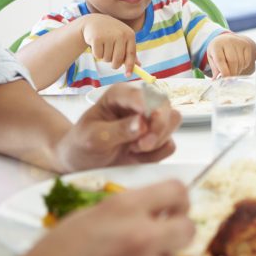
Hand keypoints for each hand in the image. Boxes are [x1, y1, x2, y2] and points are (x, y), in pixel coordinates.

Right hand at [0, 180, 193, 255]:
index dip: (177, 200)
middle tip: (156, 243)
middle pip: (187, 229)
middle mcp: (144, 238)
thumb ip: (126, 212)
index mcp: (126, 209)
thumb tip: (155, 211)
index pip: (177, 191)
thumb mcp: (86, 219)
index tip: (174, 209)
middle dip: (174, 234)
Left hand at [56, 82, 180, 170]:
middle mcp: (140, 103)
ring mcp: (151, 121)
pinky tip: (137, 156)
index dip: (147, 106)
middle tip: (142, 145)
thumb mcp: (92, 138)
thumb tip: (143, 123)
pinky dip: (156, 154)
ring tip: (134, 150)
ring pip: (173, 121)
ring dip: (158, 139)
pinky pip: (170, 144)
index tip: (145, 122)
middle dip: (158, 126)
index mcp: (120, 94)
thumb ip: (117, 130)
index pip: (141, 93)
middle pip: (164, 104)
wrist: (82, 163)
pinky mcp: (158, 139)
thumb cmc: (82, 144)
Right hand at [80, 13, 138, 75]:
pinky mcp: (97, 38)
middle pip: (118, 59)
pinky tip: (97, 45)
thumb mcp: (123, 39)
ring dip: (105, 58)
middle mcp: (120, 34)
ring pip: (107, 59)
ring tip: (104, 48)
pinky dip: (97, 54)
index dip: (130, 66)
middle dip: (115, 65)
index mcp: (130, 35)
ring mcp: (108, 36)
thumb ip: (130, 52)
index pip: (131, 54)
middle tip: (113, 64)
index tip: (128, 75)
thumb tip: (139, 66)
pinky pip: (98, 56)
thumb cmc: (112, 33)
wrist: (94, 22)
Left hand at [207, 33, 255, 77]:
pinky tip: (238, 65)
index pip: (220, 60)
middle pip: (233, 61)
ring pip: (241, 62)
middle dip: (232, 73)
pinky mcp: (246, 45)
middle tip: (231, 78)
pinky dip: (243, 66)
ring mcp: (238, 42)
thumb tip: (216, 80)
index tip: (225, 79)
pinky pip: (247, 60)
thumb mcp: (212, 58)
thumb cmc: (217, 50)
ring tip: (233, 71)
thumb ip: (215, 69)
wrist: (225, 39)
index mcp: (216, 45)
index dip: (224, 71)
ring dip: (238, 70)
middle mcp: (228, 41)